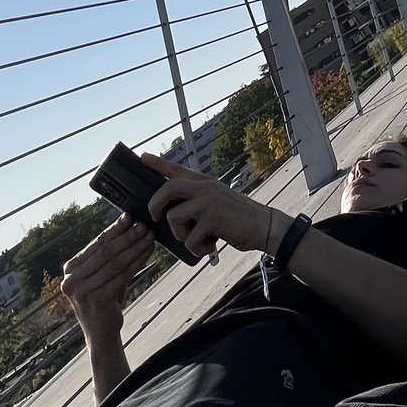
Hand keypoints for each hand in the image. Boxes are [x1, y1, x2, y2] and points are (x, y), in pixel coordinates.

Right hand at [60, 211, 152, 350]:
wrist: (101, 333)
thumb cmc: (103, 299)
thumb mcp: (100, 275)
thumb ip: (108, 255)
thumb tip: (128, 225)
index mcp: (70, 269)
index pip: (95, 244)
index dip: (114, 229)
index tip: (129, 217)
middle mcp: (72, 279)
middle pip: (106, 251)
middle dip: (127, 237)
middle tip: (143, 226)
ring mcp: (82, 290)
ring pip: (115, 262)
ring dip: (135, 248)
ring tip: (149, 237)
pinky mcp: (97, 299)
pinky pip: (122, 276)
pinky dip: (137, 262)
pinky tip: (147, 253)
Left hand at [142, 153, 281, 256]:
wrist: (264, 225)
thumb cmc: (237, 217)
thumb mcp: (217, 199)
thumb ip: (198, 199)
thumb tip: (172, 211)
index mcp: (204, 182)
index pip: (176, 169)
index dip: (158, 163)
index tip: (143, 157)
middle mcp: (205, 187)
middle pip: (168, 188)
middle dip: (155, 205)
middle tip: (156, 218)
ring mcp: (208, 201)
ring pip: (174, 217)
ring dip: (181, 235)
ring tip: (197, 239)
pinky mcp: (213, 217)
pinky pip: (190, 238)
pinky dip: (197, 248)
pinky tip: (209, 246)